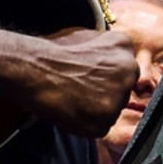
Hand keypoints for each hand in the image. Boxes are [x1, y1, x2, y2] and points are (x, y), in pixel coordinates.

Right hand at [0, 26, 137, 136]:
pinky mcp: (103, 122)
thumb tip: (107, 57)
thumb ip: (105, 48)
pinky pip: (99, 128)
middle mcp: (127, 72)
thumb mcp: (86, 35)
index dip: (108, 78)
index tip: (94, 79)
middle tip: (82, 90)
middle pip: (122, 92)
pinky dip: (85, 124)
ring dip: (96, 110)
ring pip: (111, 111)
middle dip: (105, 94)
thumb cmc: (53, 52)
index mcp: (124, 46)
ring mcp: (117, 99)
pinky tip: (70, 110)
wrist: (34, 70)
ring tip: (73, 99)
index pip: (126, 70)